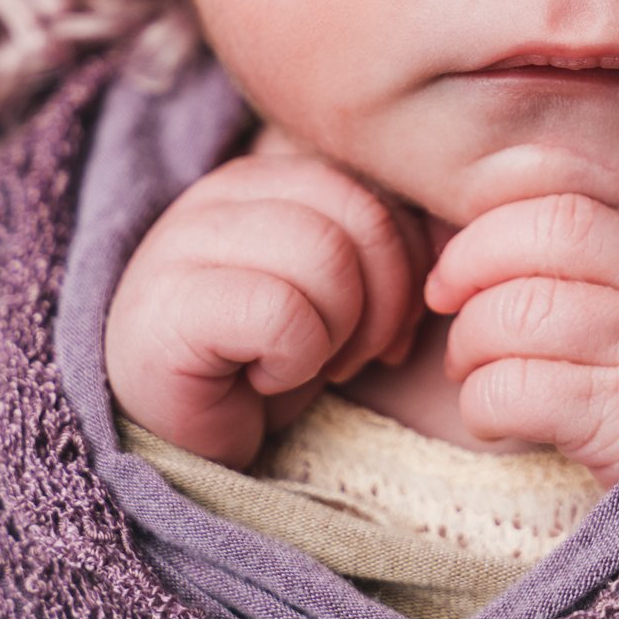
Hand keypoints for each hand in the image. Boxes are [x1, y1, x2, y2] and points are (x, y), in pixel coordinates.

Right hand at [104, 123, 434, 470]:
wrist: (186, 447)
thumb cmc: (271, 364)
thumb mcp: (343, 289)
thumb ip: (381, 243)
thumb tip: (456, 238)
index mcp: (273, 171)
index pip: (379, 187)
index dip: (407, 266)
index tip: (393, 330)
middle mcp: (223, 187)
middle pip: (360, 215)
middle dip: (381, 302)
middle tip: (352, 356)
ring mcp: (184, 239)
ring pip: (325, 256)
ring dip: (336, 334)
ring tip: (301, 365)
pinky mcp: (162, 306)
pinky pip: (281, 315)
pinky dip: (293, 363)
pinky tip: (259, 379)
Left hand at [424, 194, 618, 489]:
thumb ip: (586, 253)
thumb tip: (467, 222)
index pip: (571, 203)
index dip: (494, 224)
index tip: (458, 259)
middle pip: (546, 239)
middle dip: (469, 264)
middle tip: (445, 300)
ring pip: (523, 311)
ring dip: (468, 341)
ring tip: (467, 364)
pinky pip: (518, 389)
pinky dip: (480, 400)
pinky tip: (490, 414)